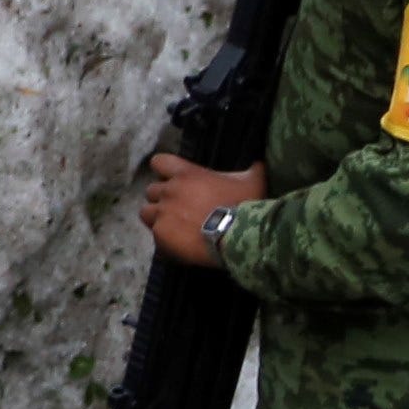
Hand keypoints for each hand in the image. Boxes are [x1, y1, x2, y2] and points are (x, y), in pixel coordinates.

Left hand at [140, 155, 263, 264]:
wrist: (240, 236)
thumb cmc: (246, 204)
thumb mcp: (253, 181)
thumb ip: (252, 169)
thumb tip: (261, 164)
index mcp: (187, 174)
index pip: (159, 162)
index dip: (163, 171)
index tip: (171, 180)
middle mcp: (170, 191)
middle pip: (151, 191)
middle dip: (162, 199)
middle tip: (179, 211)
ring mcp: (163, 213)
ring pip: (146, 213)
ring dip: (157, 218)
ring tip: (174, 228)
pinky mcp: (161, 235)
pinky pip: (156, 236)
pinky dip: (165, 240)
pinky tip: (180, 246)